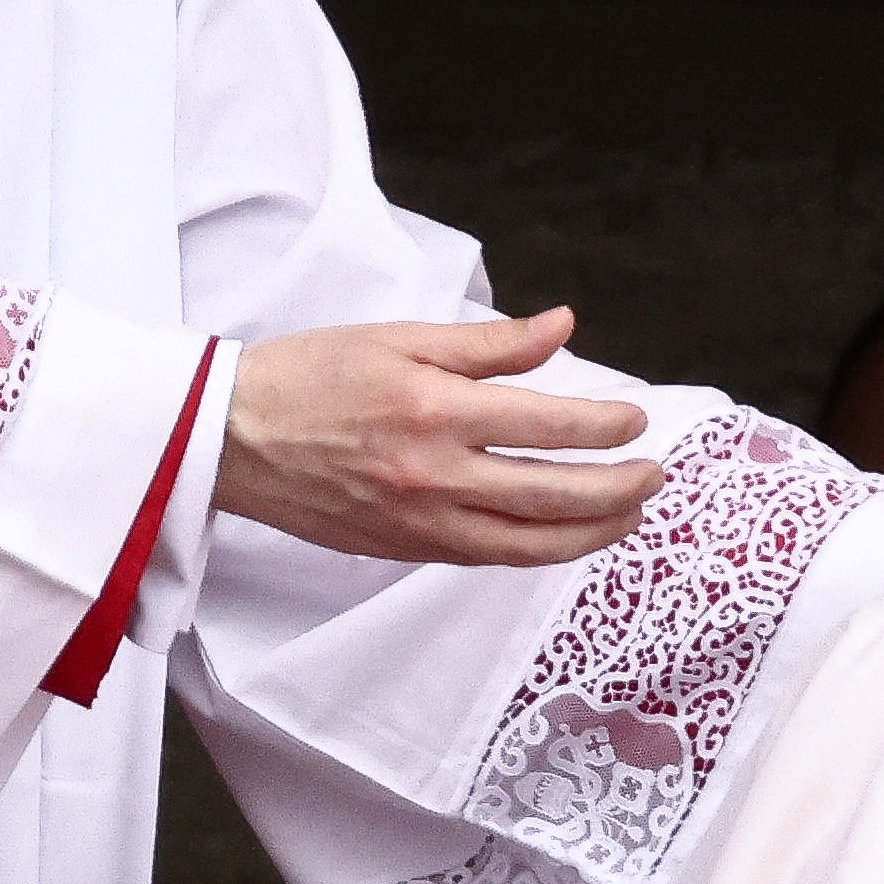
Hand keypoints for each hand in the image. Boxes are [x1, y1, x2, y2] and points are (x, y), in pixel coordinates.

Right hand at [216, 309, 666, 566]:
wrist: (228, 438)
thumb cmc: (310, 376)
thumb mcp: (401, 337)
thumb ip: (491, 343)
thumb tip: (564, 327)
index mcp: (434, 409)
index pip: (547, 424)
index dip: (605, 426)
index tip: (636, 421)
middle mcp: (433, 473)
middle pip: (552, 494)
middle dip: (617, 489)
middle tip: (655, 476)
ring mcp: (419, 521)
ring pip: (527, 543)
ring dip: (590, 533)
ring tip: (629, 515)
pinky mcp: (403, 548)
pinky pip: (487, 556)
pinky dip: (536, 549)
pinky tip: (563, 534)